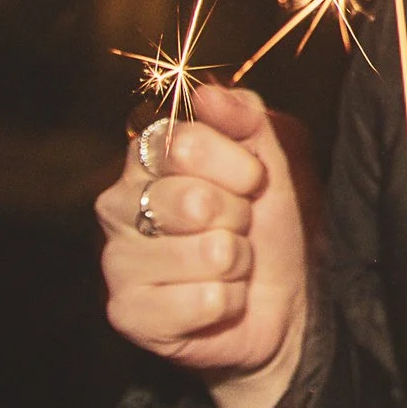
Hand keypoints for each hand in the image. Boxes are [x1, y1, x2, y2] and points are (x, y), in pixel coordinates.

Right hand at [98, 82, 312, 407]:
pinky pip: (204, 302)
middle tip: (239, 227)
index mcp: (147, 157)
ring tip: (230, 266)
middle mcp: (119, 204)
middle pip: (192, 200)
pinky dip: (228, 302)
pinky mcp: (127, 314)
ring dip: (237, 262)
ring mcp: (118, 261)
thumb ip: (245, 115)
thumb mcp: (275, 156)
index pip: (185, 144)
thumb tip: (206, 94)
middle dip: (238, 217)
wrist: (289, 297)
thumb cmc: (274, 220)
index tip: (253, 181)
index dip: (237, 166)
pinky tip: (218, 302)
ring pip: (206, 253)